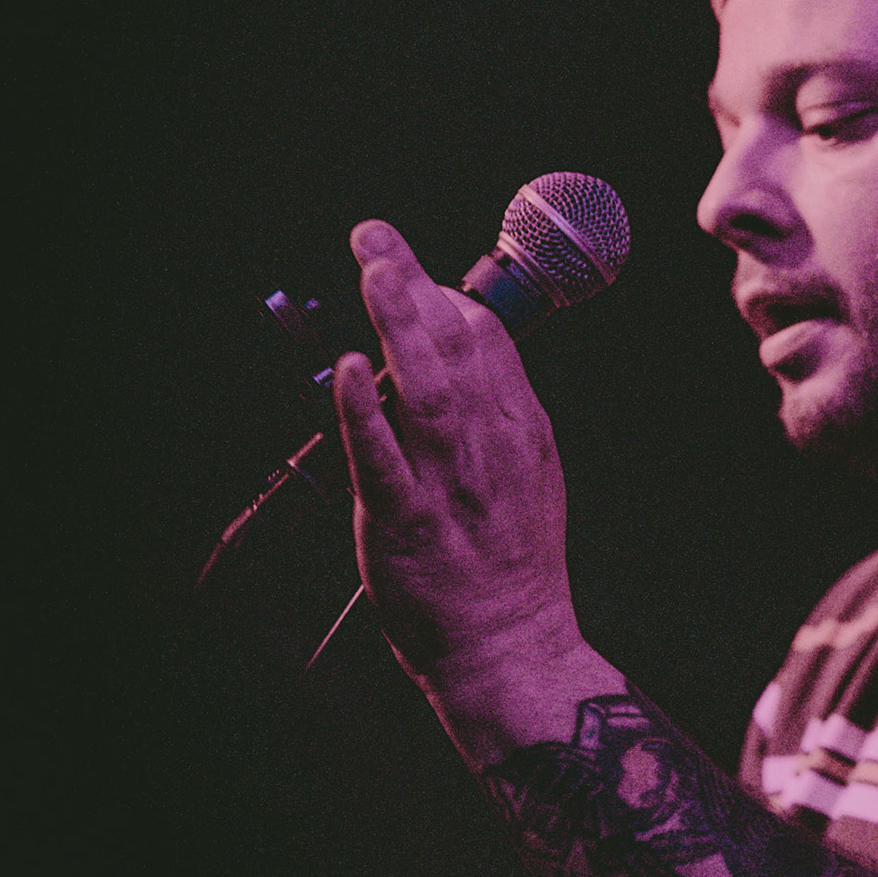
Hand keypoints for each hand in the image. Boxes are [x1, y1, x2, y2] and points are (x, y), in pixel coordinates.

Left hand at [332, 219, 580, 691]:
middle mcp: (489, 445)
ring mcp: (448, 482)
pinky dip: (367, 412)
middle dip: (413, 284)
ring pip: (427, 388)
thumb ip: (495, 408)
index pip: (487, 339)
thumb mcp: (527, 469)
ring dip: (399, 325)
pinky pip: (383, 460)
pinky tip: (350, 372)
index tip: (406, 264)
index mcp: (518, 428)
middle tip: (372, 235)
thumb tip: (464, 344)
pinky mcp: (406, 521)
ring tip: (375, 272)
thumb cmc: (511, 557)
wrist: (512, 641)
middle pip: (456, 347)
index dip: (444, 293)